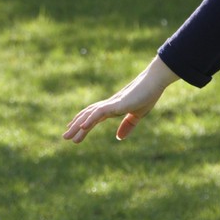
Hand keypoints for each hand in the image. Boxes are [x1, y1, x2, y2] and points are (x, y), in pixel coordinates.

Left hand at [63, 56, 179, 142]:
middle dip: (76, 126)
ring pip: (90, 114)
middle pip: (88, 115)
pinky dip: (90, 119)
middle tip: (65, 136)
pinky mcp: (117, 103)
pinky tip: (83, 126)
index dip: (83, 122)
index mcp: (113, 107)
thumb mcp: (138, 115)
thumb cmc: (148, 94)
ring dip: (78, 125)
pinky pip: (100, 112)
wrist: (155, 81)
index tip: (73, 129)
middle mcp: (109, 104)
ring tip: (68, 135)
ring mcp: (112, 103)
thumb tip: (118, 138)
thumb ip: (128, 125)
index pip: (94, 115)